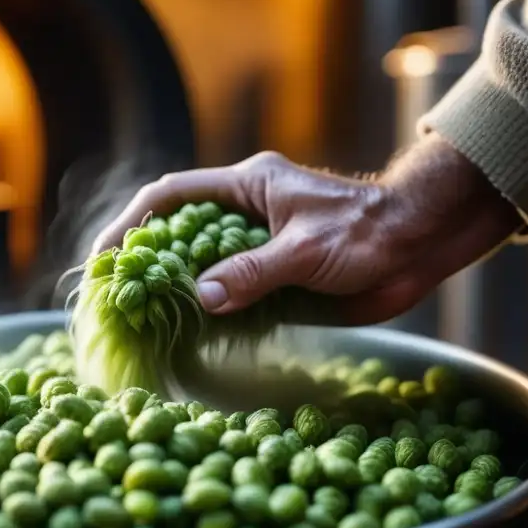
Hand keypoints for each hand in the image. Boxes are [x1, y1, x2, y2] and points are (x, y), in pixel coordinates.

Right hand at [92, 136, 521, 325]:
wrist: (420, 244)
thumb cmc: (367, 231)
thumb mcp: (306, 249)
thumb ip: (254, 272)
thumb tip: (201, 299)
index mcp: (247, 189)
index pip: (172, 197)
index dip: (134, 222)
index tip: (107, 254)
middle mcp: (247, 216)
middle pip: (181, 234)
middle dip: (148, 263)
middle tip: (119, 300)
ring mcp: (261, 248)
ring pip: (205, 269)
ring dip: (179, 293)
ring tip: (146, 325)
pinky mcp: (279, 279)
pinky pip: (235, 296)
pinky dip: (214, 316)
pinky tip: (196, 338)